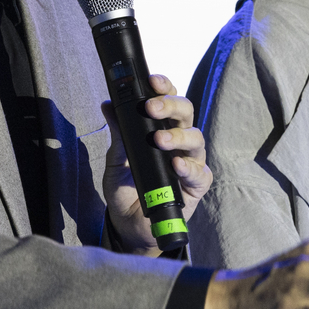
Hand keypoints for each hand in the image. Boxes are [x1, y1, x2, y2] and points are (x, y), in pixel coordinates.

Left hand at [103, 75, 211, 253]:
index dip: (164, 87)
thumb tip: (108, 105)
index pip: (168, 100)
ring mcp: (191, 162)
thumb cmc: (126, 191)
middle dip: (170, 105)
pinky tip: (176, 165)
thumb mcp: (115, 160)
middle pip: (185, 113)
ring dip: (177, 136)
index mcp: (161, 128)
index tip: (151, 81)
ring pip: (195, 138)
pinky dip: (189, 167)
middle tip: (151, 107)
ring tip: (159, 140)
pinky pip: (200, 172)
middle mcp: (179, 141)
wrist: (129, 226)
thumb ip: (117, 134)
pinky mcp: (197, 185)